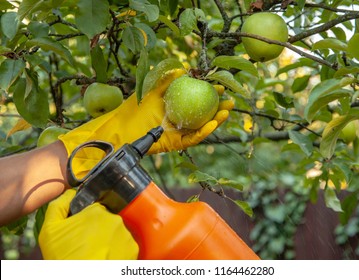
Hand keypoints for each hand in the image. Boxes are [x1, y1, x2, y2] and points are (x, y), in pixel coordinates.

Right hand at [38, 189, 138, 259]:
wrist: (83, 278)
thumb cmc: (65, 257)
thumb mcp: (50, 230)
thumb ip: (58, 206)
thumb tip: (69, 194)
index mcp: (97, 211)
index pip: (93, 210)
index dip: (85, 221)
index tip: (79, 232)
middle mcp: (116, 220)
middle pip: (105, 221)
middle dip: (97, 231)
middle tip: (86, 245)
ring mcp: (126, 235)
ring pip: (116, 233)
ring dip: (108, 240)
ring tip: (96, 253)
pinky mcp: (133, 250)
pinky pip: (125, 246)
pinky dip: (117, 251)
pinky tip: (106, 258)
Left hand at [59, 68, 233, 177]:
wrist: (120, 130)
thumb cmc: (132, 110)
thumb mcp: (150, 90)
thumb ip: (165, 80)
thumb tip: (183, 69)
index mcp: (174, 108)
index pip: (196, 101)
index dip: (208, 94)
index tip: (218, 85)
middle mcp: (178, 121)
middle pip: (202, 115)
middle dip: (217, 108)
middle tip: (230, 100)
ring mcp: (177, 133)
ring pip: (201, 128)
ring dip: (216, 121)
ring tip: (227, 111)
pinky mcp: (174, 144)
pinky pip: (192, 139)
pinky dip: (203, 132)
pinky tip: (213, 123)